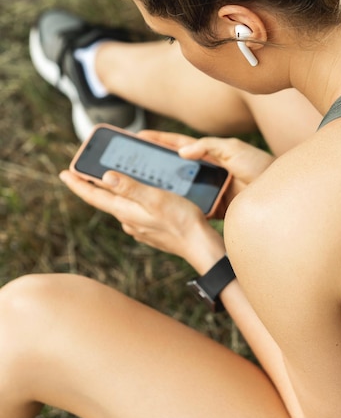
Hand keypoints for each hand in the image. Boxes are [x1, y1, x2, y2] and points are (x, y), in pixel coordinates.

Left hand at [59, 169, 224, 272]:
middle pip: (105, 200)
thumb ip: (130, 188)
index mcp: (126, 211)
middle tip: (83, 171)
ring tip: (111, 179)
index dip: (78, 184)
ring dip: (113, 192)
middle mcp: (129, 220)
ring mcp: (139, 227)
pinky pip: (134, 211)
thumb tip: (105, 177)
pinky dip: (130, 200)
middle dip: (93, 186)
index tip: (64, 173)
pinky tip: (138, 195)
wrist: (199, 245)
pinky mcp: (151, 230)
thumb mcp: (155, 198)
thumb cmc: (181, 220)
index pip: (94, 196)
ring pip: (120, 206)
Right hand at [137, 130, 274, 215]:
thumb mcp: (234, 150)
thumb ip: (209, 147)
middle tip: (130, 164)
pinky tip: (163, 209)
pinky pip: (192, 206)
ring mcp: (209, 188)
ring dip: (163, 187)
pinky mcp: (213, 207)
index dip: (159, 140)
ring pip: (180, 187)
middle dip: (154, 165)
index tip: (137, 137)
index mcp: (210, 152)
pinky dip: (179, 207)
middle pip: (174, 166)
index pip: (178, 144)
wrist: (279, 196)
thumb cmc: (260, 166)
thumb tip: (182, 152)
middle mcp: (206, 170)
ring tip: (139, 187)